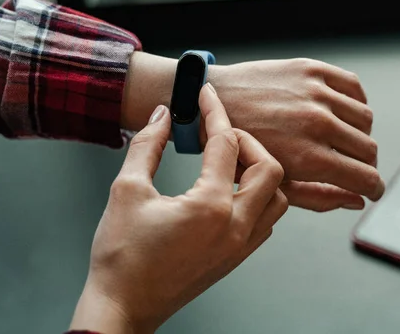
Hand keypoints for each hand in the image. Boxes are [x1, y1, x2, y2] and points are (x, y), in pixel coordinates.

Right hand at [71, 83, 286, 333]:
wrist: (124, 305)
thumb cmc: (121, 256)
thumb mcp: (126, 190)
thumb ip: (147, 146)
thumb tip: (162, 116)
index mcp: (210, 207)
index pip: (226, 144)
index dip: (214, 112)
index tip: (206, 94)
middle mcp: (236, 227)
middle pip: (270, 168)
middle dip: (247, 141)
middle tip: (220, 133)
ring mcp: (240, 245)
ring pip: (277, 196)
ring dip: (259, 172)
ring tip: (227, 161)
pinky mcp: (237, 257)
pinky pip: (266, 219)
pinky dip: (258, 197)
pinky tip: (229, 189)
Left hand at [208, 58, 384, 211]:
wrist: (210, 101)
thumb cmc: (237, 148)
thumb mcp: (272, 184)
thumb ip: (318, 197)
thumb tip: (356, 201)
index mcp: (309, 158)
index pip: (366, 177)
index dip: (374, 189)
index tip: (373, 190)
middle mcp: (318, 124)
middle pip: (370, 149)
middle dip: (366, 165)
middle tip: (353, 167)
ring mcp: (316, 93)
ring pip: (365, 119)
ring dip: (360, 134)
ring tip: (342, 139)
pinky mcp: (311, 69)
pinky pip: (353, 86)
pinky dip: (354, 102)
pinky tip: (340, 112)